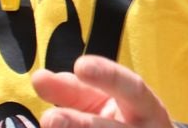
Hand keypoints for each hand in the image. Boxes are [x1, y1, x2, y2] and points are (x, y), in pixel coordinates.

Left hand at [33, 55, 173, 127]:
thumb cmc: (120, 119)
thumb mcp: (105, 101)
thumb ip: (75, 90)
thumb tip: (40, 78)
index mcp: (147, 109)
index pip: (132, 89)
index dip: (108, 76)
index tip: (80, 65)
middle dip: (81, 124)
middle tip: (50, 118)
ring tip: (47, 124)